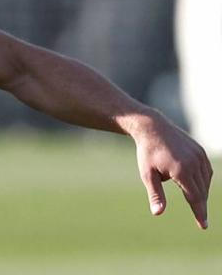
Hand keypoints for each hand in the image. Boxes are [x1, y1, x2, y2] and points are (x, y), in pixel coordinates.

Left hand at [133, 113, 212, 228]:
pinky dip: (203, 180)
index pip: (195, 197)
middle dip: (200, 205)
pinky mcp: (200, 151)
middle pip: (202, 191)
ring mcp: (199, 156)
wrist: (152, 127)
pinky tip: (198, 186)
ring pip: (205, 181)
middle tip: (200, 219)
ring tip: (195, 201)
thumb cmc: (147, 153)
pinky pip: (206, 171)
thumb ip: (155, 194)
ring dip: (202, 193)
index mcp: (182, 171)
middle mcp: (194, 163)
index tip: (203, 226)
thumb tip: (158, 213)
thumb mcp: (147, 174)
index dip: (199, 213)